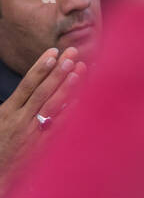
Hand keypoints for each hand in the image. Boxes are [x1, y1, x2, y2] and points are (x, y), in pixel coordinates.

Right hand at [0, 48, 85, 186]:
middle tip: (72, 53)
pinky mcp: (42, 145)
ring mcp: (33, 132)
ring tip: (79, 69)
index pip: (27, 84)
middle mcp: (21, 119)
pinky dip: (69, 113)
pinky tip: (81, 100)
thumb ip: (13, 104)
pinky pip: (59, 127)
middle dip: (58, 70)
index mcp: (7, 111)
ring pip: (52, 105)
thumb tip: (28, 87)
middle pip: (42, 90)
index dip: (40, 67)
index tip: (53, 52)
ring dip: (67, 86)